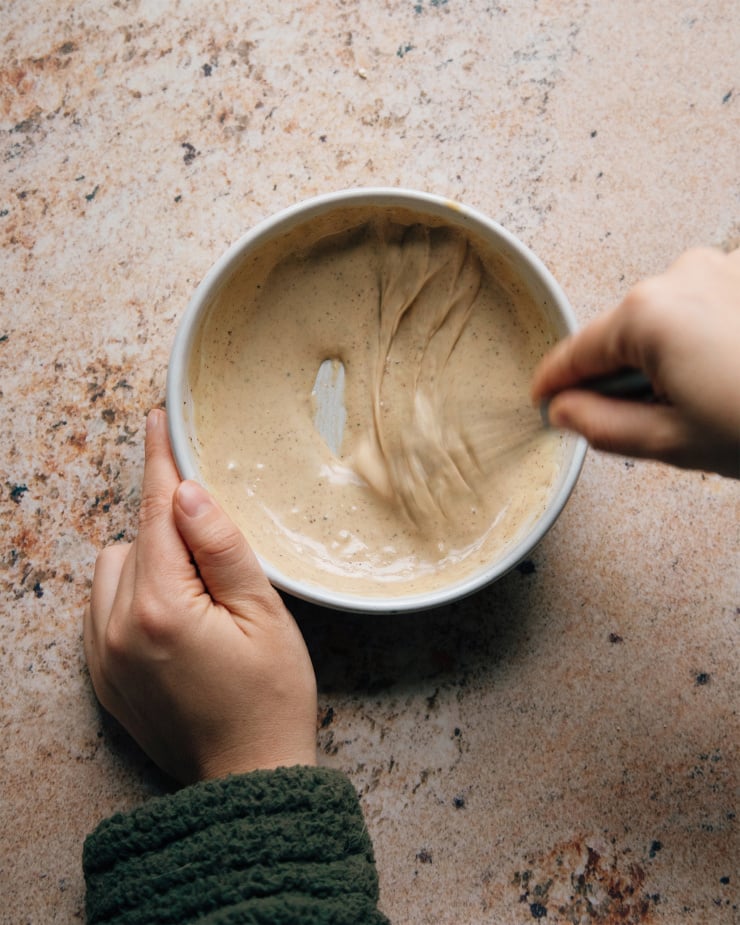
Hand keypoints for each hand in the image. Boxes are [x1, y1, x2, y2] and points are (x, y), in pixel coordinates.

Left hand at [83, 409, 317, 783]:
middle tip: (221, 570)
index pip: (155, 512)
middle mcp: (117, 628)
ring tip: (199, 603)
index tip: (157, 419)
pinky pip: (104, 606)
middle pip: (136, 538)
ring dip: (150, 565)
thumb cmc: (269, 697)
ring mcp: (102, 655)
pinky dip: (135, 597)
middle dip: (173, 533)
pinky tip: (176, 625)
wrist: (247, 777)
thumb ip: (222, 549)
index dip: (160, 461)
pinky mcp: (101, 675)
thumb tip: (189, 493)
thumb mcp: (264, 616)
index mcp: (161, 607)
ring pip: (114, 569)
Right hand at [531, 247, 739, 476]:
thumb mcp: (675, 442)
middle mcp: (683, 273)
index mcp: (649, 315)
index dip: (554, 382)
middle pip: (625, 331)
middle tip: (655, 421)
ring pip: (670, 316)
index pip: (577, 352)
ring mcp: (726, 264)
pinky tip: (735, 375)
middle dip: (627, 373)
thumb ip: (602, 425)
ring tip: (714, 400)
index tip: (544, 398)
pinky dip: (710, 337)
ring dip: (673, 355)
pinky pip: (710, 304)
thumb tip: (568, 410)